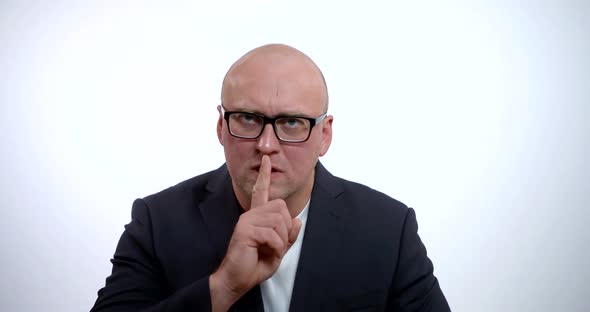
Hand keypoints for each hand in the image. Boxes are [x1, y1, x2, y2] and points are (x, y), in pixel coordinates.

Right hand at [210, 155, 301, 310]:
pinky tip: (265, 253)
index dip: (264, 176)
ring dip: (281, 241)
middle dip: (286, 229)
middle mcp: (250, 215)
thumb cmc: (253, 266)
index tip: (266, 160)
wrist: (235, 280)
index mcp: (256, 217)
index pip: (261, 191)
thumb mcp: (277, 251)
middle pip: (281, 207)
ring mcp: (246, 221)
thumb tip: (297, 220)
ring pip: (279, 221)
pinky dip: (276, 247)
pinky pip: (273, 234)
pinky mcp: (245, 230)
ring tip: (269, 250)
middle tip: (276, 245)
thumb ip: (288, 236)